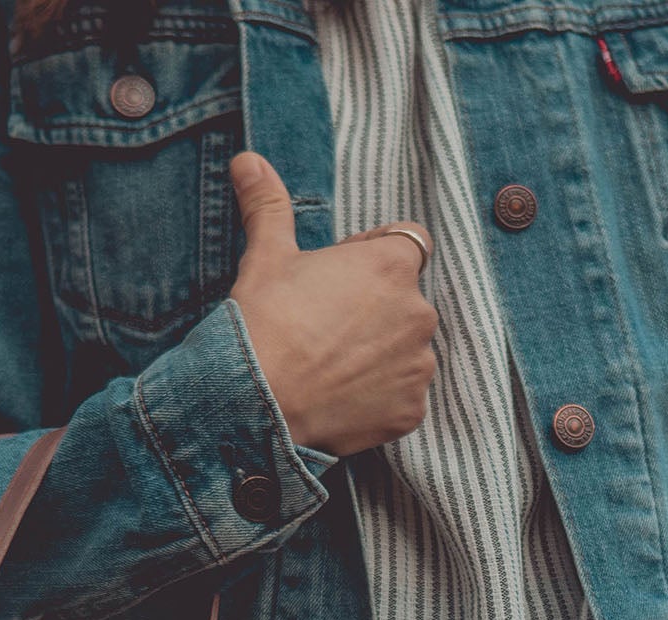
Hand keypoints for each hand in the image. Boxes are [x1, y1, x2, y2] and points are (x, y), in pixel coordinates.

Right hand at [227, 150, 435, 455]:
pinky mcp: (411, 412)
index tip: (338, 276)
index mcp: (393, 265)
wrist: (255, 403)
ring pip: (405, 350)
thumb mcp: (266, 256)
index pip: (408, 243)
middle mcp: (419, 313)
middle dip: (374, 310)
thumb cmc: (263, 322)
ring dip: (379, 354)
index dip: (373, 256)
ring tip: (329, 365)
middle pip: (405, 301)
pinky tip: (340, 396)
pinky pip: (402, 397)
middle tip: (323, 326)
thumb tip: (248, 160)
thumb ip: (269, 204)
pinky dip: (379, 397)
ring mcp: (418, 366)